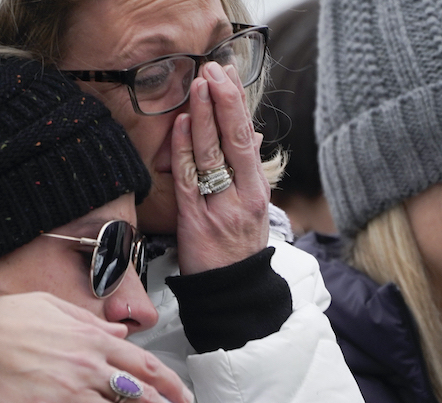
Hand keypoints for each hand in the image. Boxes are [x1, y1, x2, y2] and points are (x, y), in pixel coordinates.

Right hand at [0, 292, 196, 402]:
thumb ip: (93, 322)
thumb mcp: (56, 308)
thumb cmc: (9, 319)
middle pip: (144, 398)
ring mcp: (70, 395)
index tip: (186, 401)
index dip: (172, 387)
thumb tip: (121, 332)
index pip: (146, 365)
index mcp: (93, 340)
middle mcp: (89, 368)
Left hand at [171, 62, 269, 274]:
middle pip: (234, 141)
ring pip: (212, 155)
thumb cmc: (238, 249)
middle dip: (223, 102)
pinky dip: (185, 149)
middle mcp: (244, 196)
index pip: (248, 139)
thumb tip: (250, 134)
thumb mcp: (252, 209)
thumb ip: (247, 172)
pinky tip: (184, 124)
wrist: (232, 292)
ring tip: (198, 86)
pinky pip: (189, 180)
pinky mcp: (197, 222)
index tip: (228, 76)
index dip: (238, 105)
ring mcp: (221, 209)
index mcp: (258, 190)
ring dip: (204, 116)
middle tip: (212, 70)